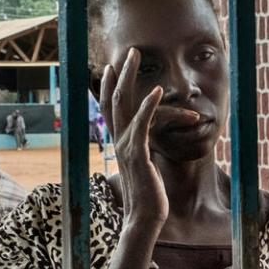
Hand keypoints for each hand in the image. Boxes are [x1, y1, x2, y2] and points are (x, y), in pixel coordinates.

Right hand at [99, 49, 167, 228]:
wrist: (144, 217)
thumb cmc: (148, 194)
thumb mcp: (144, 167)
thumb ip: (142, 152)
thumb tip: (145, 146)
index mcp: (121, 142)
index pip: (111, 108)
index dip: (111, 86)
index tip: (113, 67)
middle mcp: (119, 140)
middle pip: (114, 99)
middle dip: (121, 73)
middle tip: (130, 52)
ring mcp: (126, 146)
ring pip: (123, 104)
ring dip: (130, 78)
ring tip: (136, 57)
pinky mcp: (137, 153)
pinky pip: (142, 124)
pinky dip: (149, 106)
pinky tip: (157, 91)